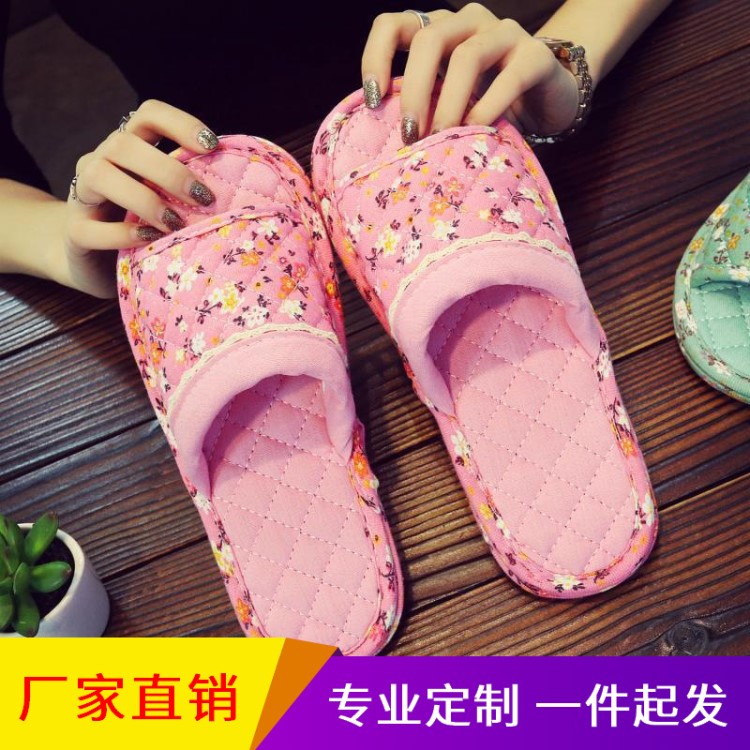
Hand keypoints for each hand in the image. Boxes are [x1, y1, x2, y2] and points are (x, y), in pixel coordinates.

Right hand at [61, 100, 219, 297]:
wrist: (92, 259)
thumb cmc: (145, 224)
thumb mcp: (170, 201)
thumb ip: (192, 187)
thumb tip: (245, 187)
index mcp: (130, 149)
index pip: (149, 115)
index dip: (180, 123)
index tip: (212, 146)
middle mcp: (102, 162)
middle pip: (124, 143)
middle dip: (168, 169)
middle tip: (204, 198)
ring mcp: (83, 195)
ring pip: (99, 174)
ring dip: (144, 198)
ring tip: (175, 224)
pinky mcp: (75, 232)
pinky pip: (90, 228)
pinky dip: (122, 233)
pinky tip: (148, 239)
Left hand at [361, 3, 579, 143]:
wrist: (549, 103)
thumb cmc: (488, 105)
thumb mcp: (447, 102)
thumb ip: (423, 105)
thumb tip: (389, 141)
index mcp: (438, 30)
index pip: (393, 25)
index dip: (376, 57)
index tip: (372, 99)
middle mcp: (469, 22)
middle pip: (429, 40)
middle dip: (414, 90)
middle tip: (410, 134)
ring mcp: (505, 34)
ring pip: (467, 57)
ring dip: (448, 103)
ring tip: (440, 138)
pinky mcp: (536, 56)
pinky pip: (508, 78)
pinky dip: (487, 108)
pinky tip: (476, 131)